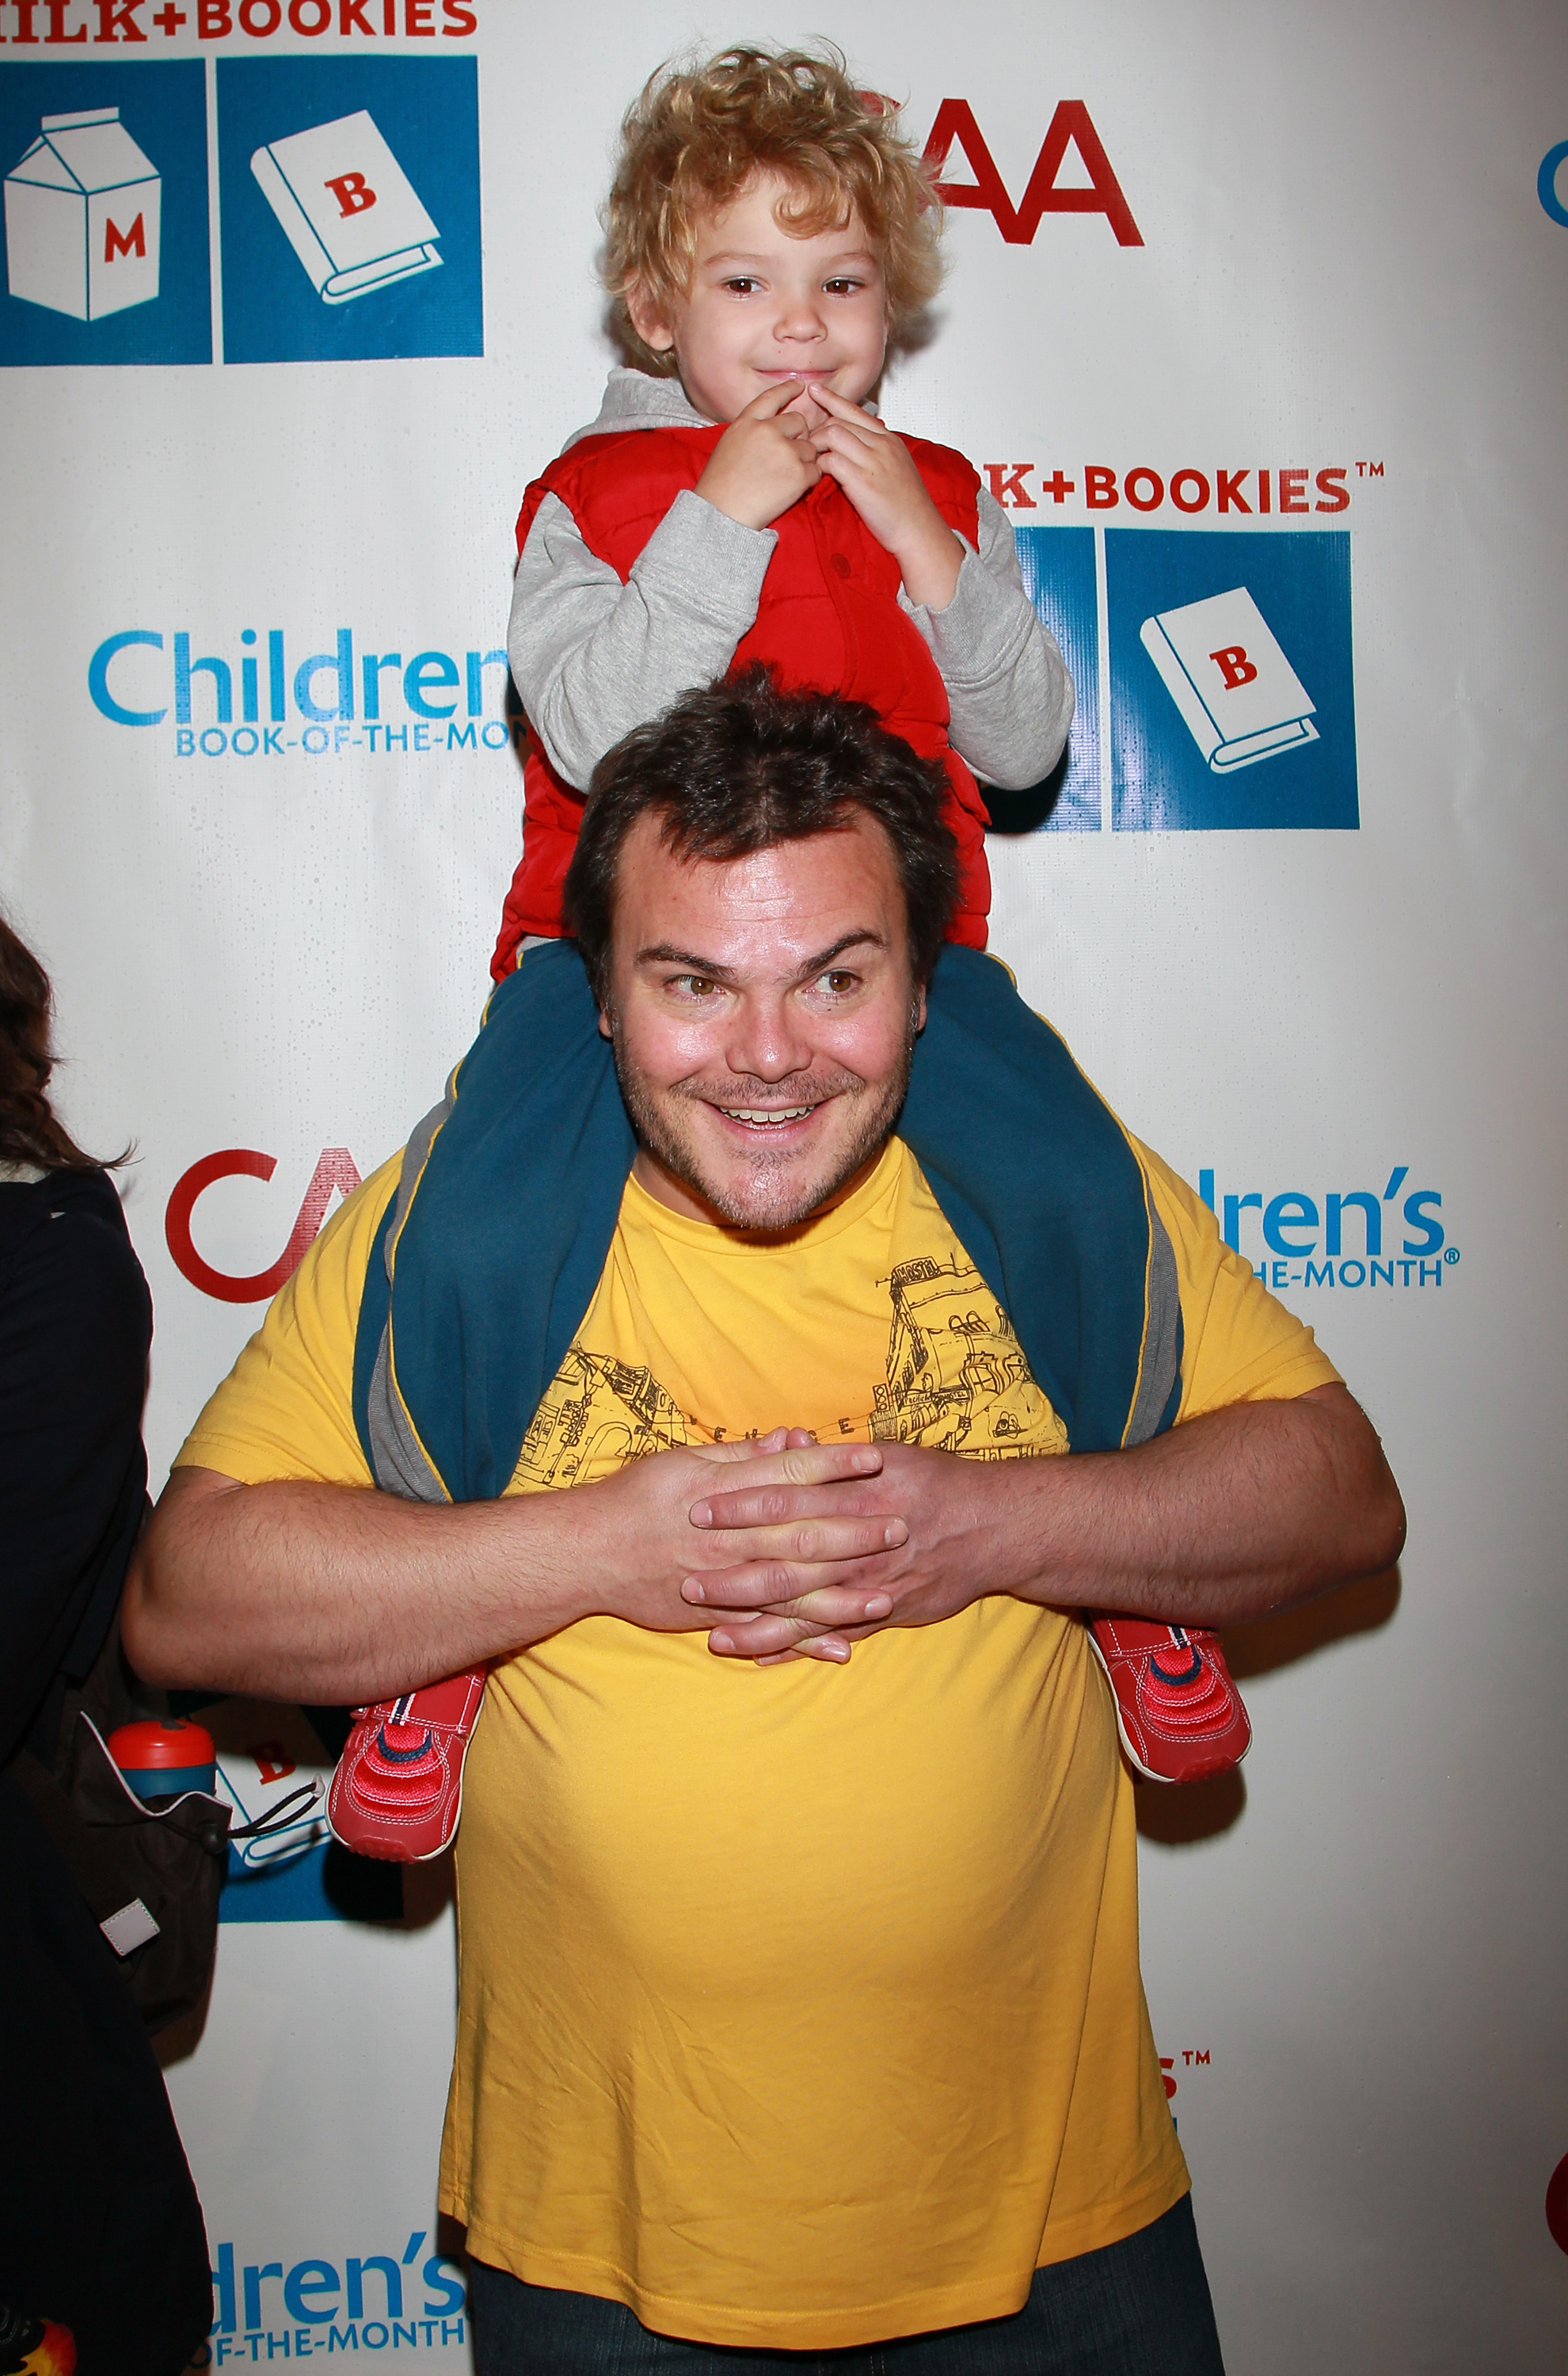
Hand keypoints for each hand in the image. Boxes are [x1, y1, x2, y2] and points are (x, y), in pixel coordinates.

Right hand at [576, 1429, 905, 1644]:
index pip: (788, 1476)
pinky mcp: (713, 1616)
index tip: (874, 1459)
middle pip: (801, 1535)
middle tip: (900, 1527)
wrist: (584, 1553)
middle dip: (854, 1532)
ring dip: (841, 1596)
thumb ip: (743, 1456)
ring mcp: (723, 1582)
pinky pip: (765, 1632)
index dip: (833, 1467)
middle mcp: (729, 1539)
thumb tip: (793, 1439)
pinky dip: (803, 1641)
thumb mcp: (685, 1462)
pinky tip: (840, 1649)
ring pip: (791, 1591)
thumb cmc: (635, 1499)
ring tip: (885, 1597)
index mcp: (724, 1494)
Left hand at [682, 1439, 997, 1661]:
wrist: (994, 1525)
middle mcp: (857, 1542)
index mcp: (852, 1495)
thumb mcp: (887, 1455)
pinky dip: (799, 1649)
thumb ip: (830, 1459)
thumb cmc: (935, 1481)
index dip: (737, 1506)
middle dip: (733, 1574)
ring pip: (804, 1610)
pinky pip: (833, 1635)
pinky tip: (763, 1660)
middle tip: (687, 1580)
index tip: (696, 1511)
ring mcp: (870, 1583)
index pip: (783, 1499)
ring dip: (757, 1625)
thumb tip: (785, 1443)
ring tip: (713, 1637)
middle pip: (785, 1561)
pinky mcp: (885, 1612)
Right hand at [694, 382, 822, 529]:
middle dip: (799, 436)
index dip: (788, 389)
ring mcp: (785, 452)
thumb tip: (772, 427)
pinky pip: (816, 470)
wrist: (721, 514)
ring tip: (785, 477)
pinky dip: (809, 479)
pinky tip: (793, 489)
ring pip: (810, 447)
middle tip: (788, 455)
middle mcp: (767, 431)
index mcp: (747, 422)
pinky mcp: (798, 474)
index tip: (801, 386)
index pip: (772, 398)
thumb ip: (751, 431)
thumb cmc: (719, 485)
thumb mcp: (728, 444)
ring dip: (804, 460)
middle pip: (799, 422)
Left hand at [809, 389, 964, 608]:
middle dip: (818, 429)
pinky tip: (818, 474)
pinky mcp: (862, 481)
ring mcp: (872, 461)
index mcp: (889, 440)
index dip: (833, 399)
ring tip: (812, 459)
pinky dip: (820, 465)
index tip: (815, 390)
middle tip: (807, 442)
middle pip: (840, 421)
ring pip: (833, 434)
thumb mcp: (897, 467)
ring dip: (816, 445)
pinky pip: (831, 461)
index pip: (856, 411)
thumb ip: (877, 451)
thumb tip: (855, 444)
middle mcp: (882, 445)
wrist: (918, 529)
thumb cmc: (906, 505)